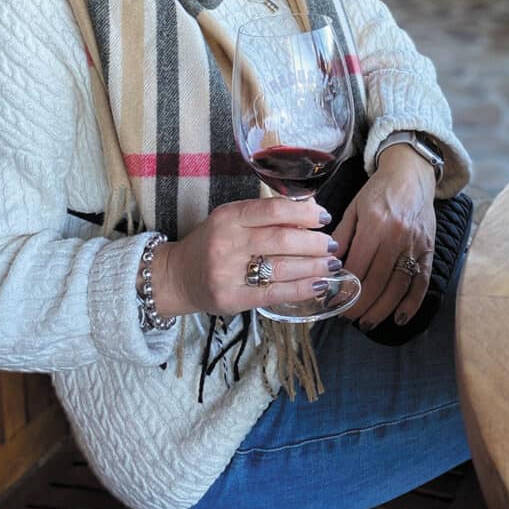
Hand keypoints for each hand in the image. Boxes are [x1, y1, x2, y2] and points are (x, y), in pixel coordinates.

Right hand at [147, 197, 338, 317]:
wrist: (177, 276)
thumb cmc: (212, 243)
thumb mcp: (233, 220)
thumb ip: (266, 215)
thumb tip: (311, 209)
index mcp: (228, 216)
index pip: (272, 209)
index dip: (303, 213)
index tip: (323, 217)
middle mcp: (226, 243)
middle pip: (281, 240)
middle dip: (314, 243)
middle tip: (332, 244)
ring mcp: (227, 273)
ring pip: (281, 268)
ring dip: (314, 267)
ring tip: (331, 264)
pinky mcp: (231, 299)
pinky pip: (273, 293)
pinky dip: (301, 289)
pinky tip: (318, 284)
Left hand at [332, 144, 435, 330]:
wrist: (412, 174)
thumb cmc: (379, 191)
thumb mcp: (354, 207)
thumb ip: (342, 235)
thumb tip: (328, 264)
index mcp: (375, 224)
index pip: (358, 265)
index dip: (344, 288)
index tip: (332, 302)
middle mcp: (397, 237)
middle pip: (378, 281)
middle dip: (360, 305)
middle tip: (348, 318)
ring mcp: (415, 245)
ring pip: (398, 286)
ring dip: (382, 310)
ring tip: (367, 323)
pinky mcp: (429, 250)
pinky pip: (422, 281)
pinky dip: (412, 303)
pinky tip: (399, 318)